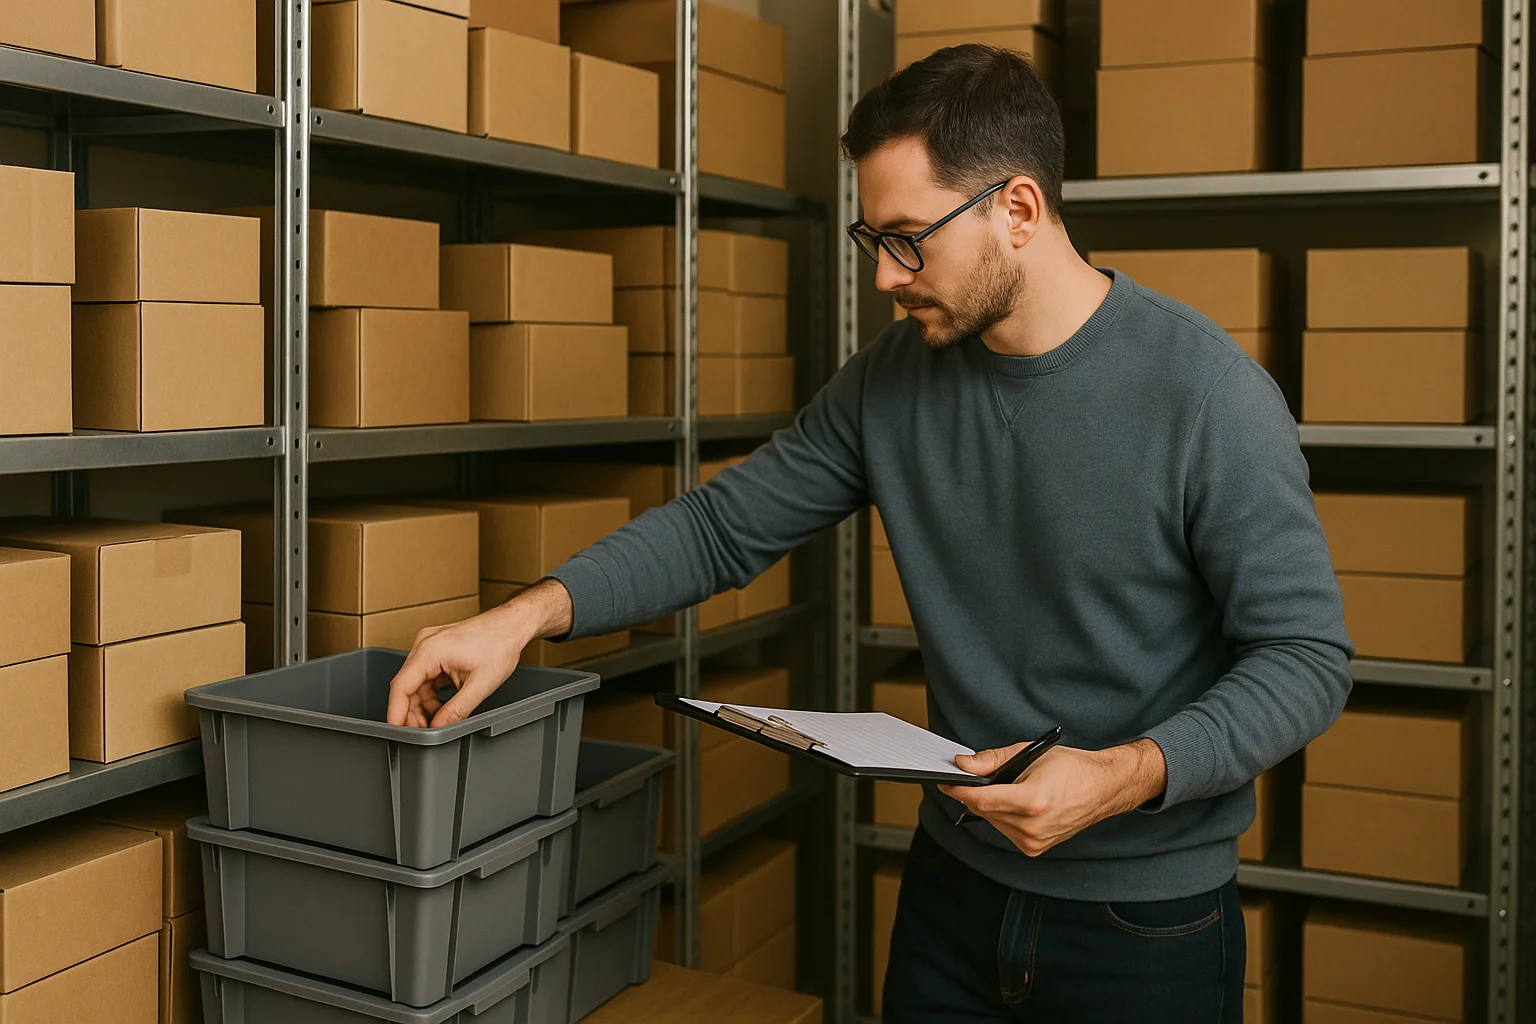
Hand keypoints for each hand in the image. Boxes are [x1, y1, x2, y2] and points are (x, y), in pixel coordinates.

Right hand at [386, 578, 574, 727]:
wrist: (512, 625)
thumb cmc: (500, 644)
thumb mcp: (480, 685)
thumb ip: (456, 710)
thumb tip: (438, 729)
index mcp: (430, 650)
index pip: (401, 686)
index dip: (396, 712)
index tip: (395, 731)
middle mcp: (424, 644)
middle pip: (406, 685)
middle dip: (411, 712)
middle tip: (420, 733)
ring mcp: (429, 645)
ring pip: (415, 682)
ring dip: (422, 704)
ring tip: (434, 723)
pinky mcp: (437, 649)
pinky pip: (425, 675)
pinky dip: (430, 693)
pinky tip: (440, 707)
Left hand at [938, 738, 1166, 856]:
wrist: (1102, 788)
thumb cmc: (1072, 768)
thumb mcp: (1030, 754)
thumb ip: (993, 760)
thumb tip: (964, 764)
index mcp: (1032, 801)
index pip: (980, 800)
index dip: (958, 790)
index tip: (945, 781)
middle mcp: (1032, 826)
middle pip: (983, 811)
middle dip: (974, 793)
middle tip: (975, 777)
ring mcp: (1034, 841)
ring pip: (992, 822)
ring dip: (990, 805)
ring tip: (1010, 788)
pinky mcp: (1035, 849)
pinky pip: (1005, 831)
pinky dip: (1003, 816)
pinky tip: (1017, 804)